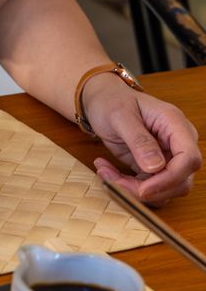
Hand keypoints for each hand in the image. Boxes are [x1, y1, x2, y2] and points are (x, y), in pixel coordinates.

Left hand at [84, 77, 201, 204]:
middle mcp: (176, 142)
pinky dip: (129, 188)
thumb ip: (138, 139)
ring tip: (106, 173)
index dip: (170, 178)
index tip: (143, 188)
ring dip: (135, 190)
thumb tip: (156, 166)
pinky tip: (108, 172)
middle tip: (115, 182)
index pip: (189, 158)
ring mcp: (168, 157)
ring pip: (166, 190)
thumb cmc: (112, 100)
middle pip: (181, 180)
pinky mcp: (155, 168)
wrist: (103, 100)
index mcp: (174, 123)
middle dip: (149, 189)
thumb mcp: (119, 115)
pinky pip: (151, 189)